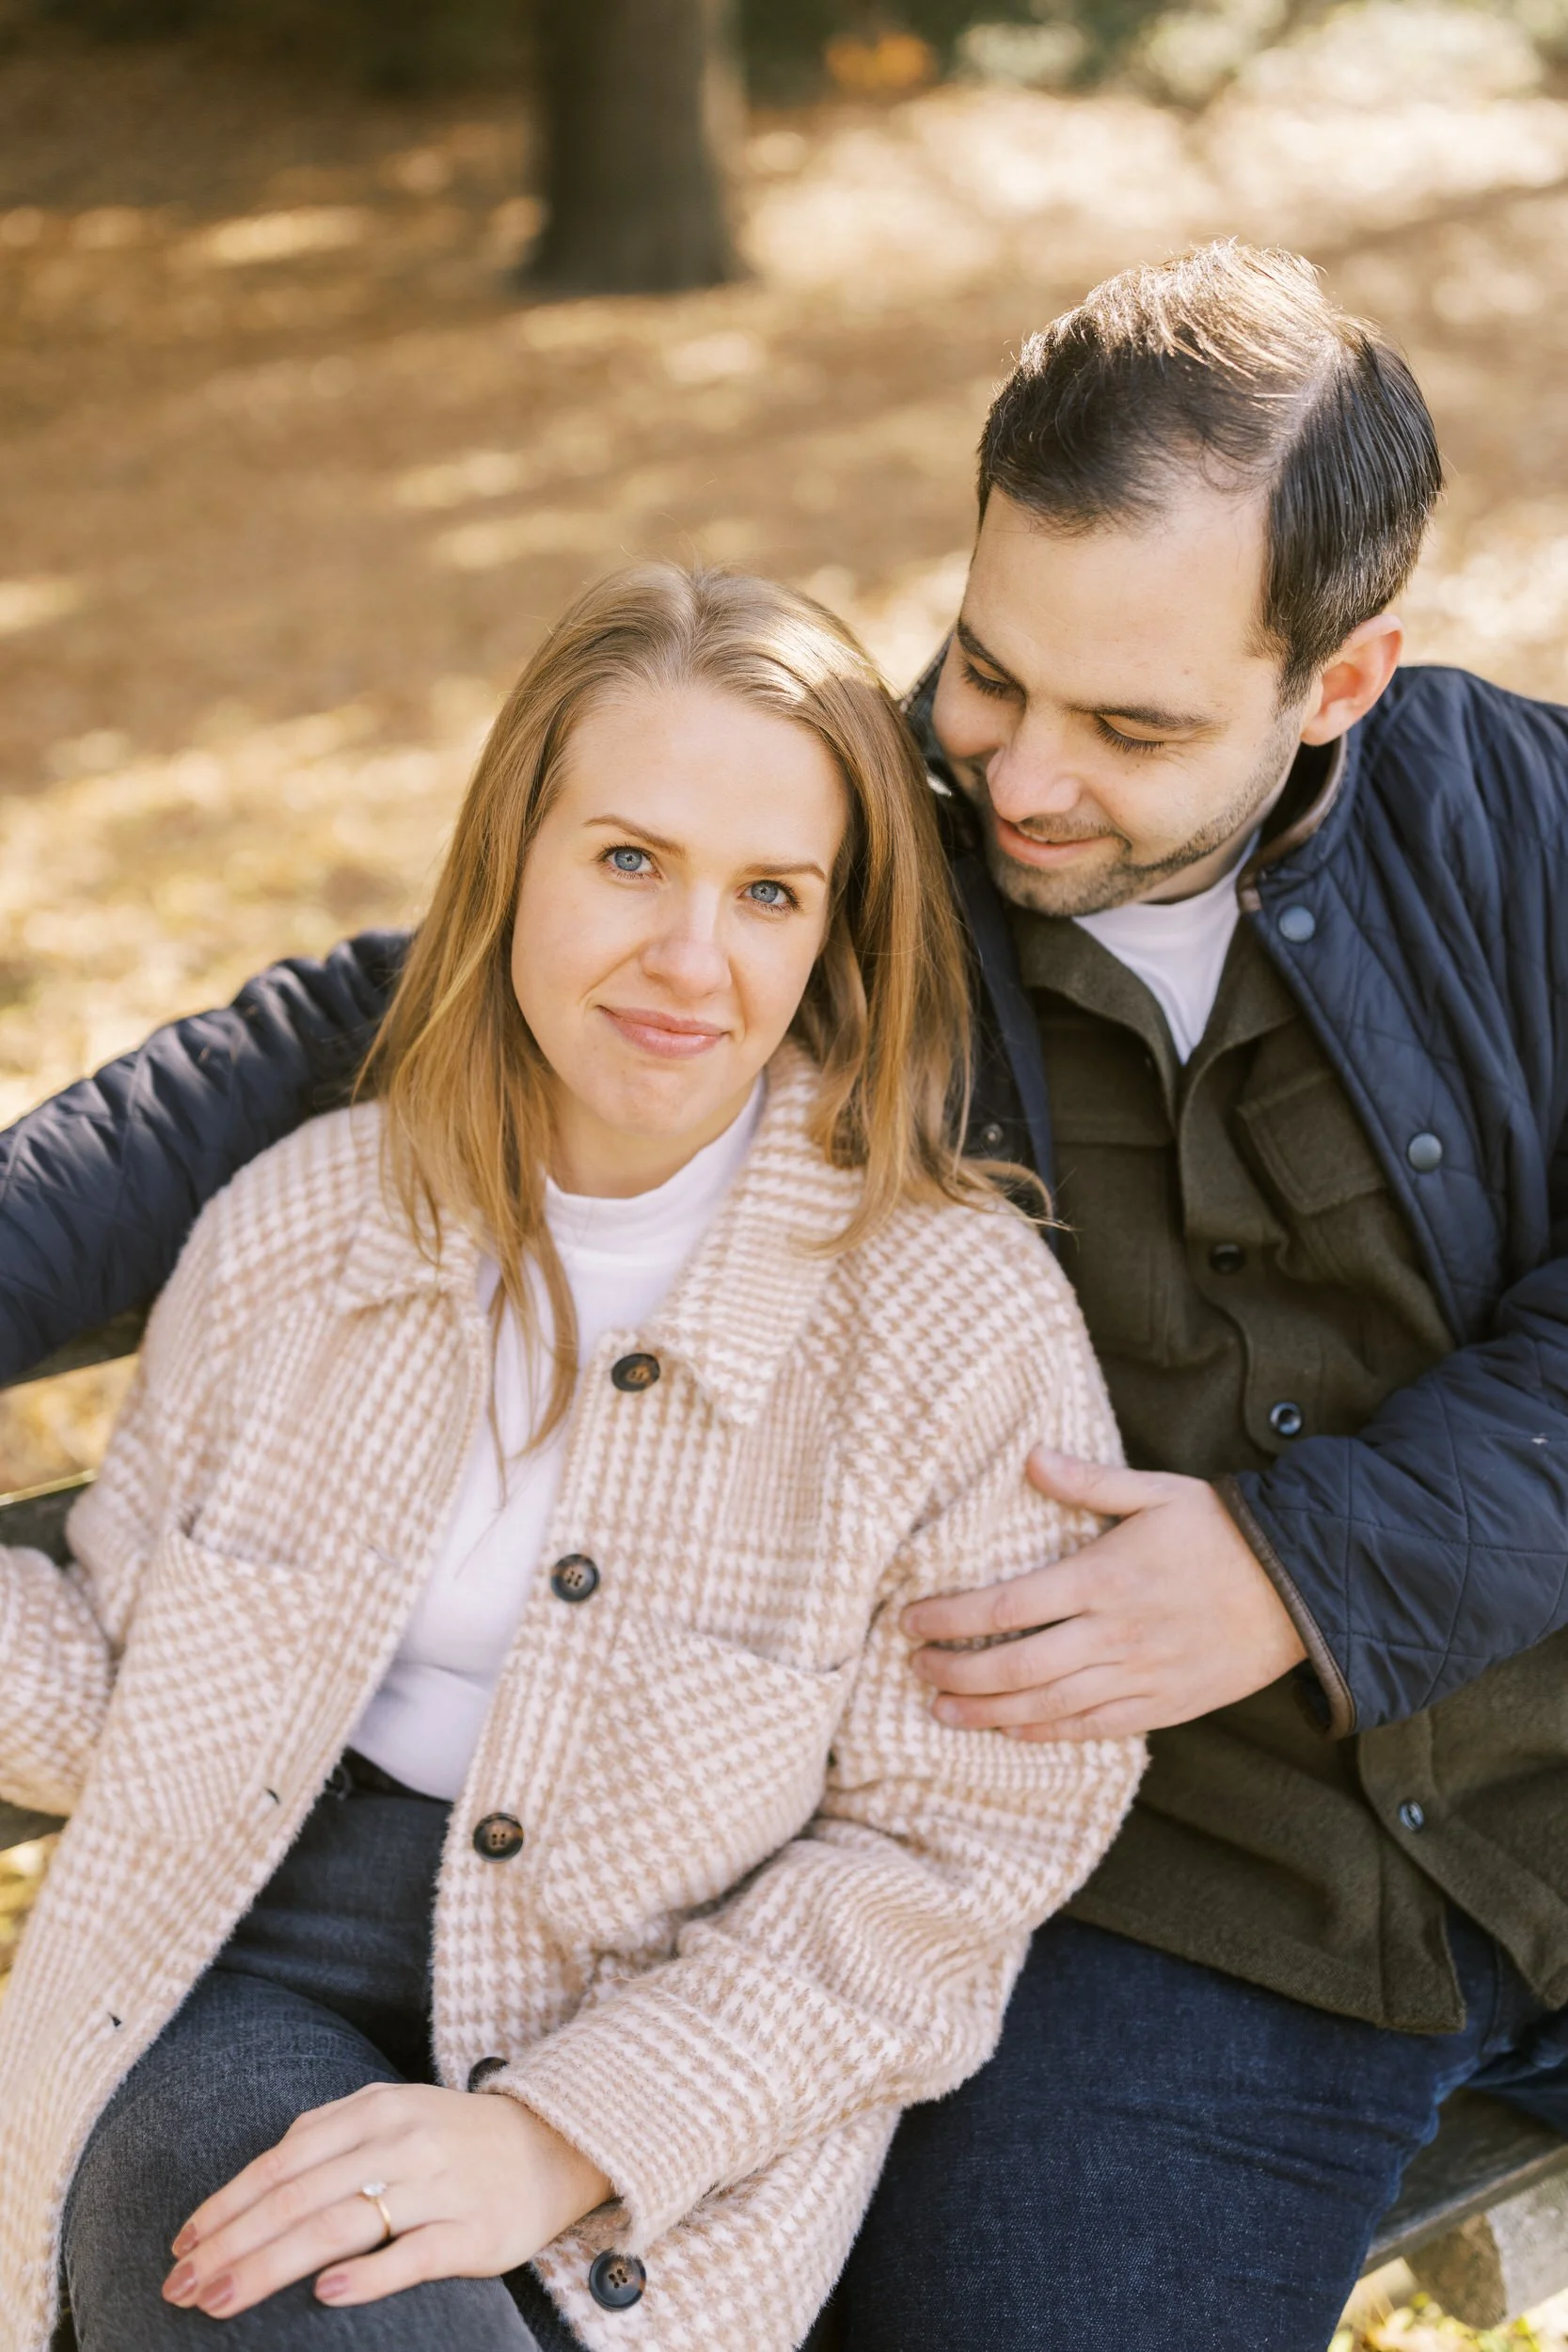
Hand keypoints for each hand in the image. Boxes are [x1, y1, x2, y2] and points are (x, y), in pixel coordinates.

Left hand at [161, 2081, 609, 2319]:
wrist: (553, 2146)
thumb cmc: (453, 2139)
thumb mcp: (391, 2114)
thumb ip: (327, 2137)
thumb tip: (254, 2180)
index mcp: (375, 2108)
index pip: (282, 2160)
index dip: (226, 2205)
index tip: (180, 2247)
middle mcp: (402, 2140)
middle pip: (299, 2196)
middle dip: (231, 2245)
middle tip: (181, 2288)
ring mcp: (439, 2185)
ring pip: (341, 2225)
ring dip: (271, 2266)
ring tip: (222, 2300)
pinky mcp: (473, 2231)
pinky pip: (414, 2254)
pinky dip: (369, 2274)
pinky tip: (326, 2294)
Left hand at [903, 1449, 1307, 1740]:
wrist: (1304, 1589)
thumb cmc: (1226, 1532)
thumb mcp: (1158, 1491)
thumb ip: (1089, 1481)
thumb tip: (1031, 1457)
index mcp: (1103, 1577)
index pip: (1006, 1606)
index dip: (950, 1618)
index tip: (911, 1620)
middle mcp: (1113, 1634)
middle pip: (1014, 1667)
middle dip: (955, 1673)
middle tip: (917, 1668)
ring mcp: (1139, 1676)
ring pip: (1046, 1706)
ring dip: (986, 1712)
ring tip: (941, 1711)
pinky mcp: (1164, 1705)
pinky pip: (1092, 1728)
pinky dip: (1045, 1733)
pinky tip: (1011, 1730)